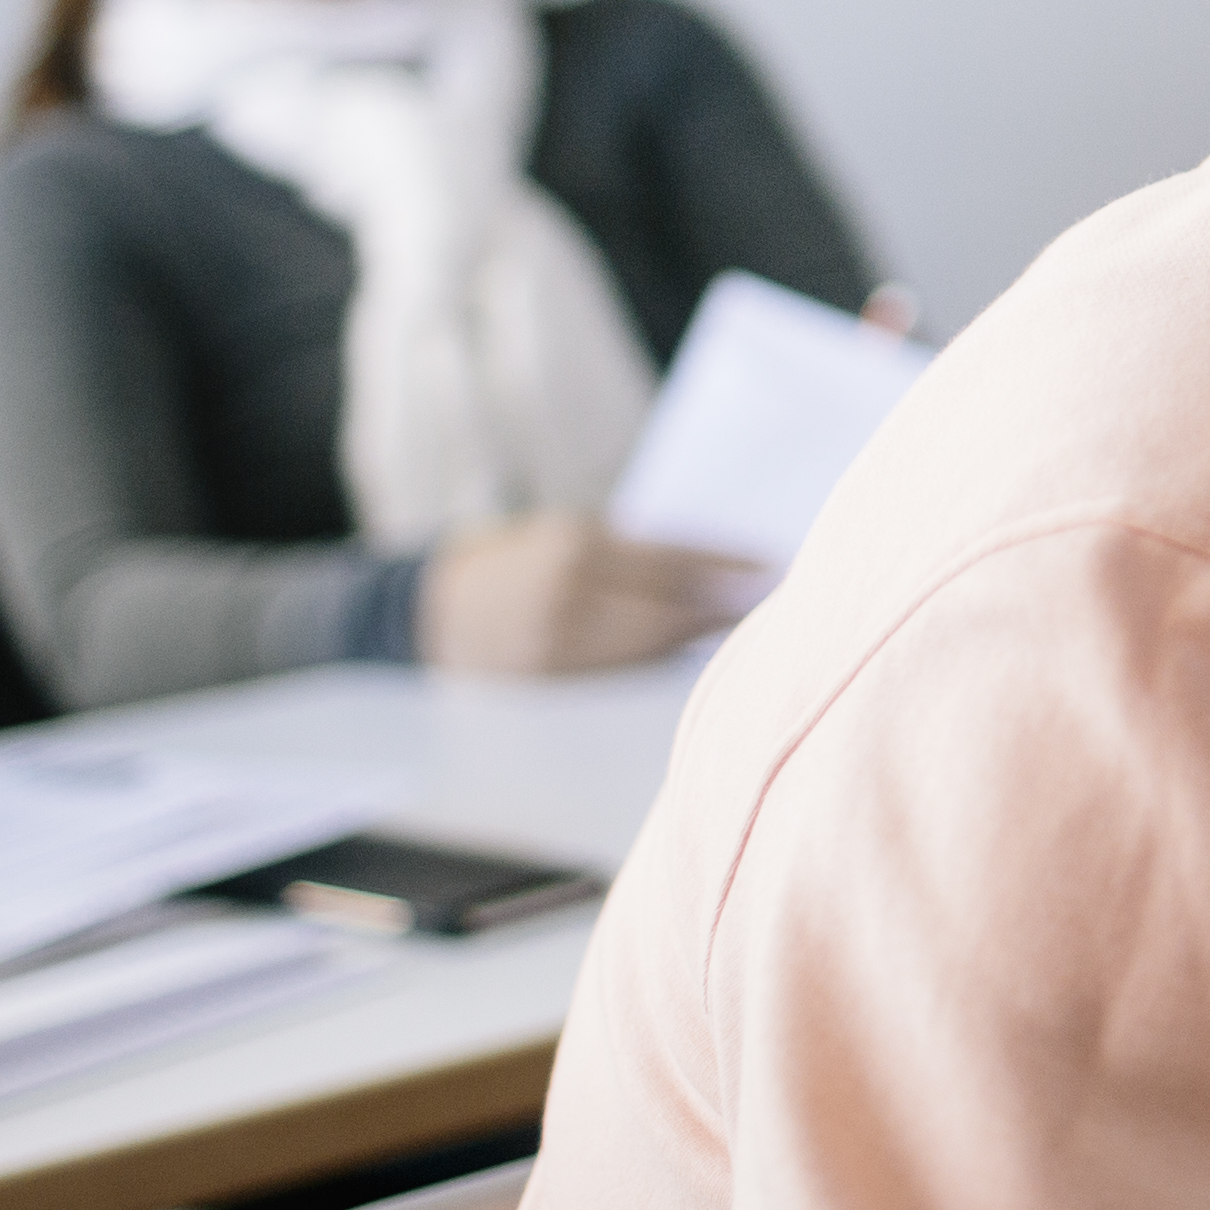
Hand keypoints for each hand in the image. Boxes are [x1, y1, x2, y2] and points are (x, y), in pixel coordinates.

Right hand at [420, 510, 756, 673]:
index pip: (672, 558)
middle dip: (726, 608)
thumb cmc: (516, 558)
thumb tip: (713, 569)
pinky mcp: (553, 676)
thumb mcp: (568, 533)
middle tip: (777, 604)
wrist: (431, 608)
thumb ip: (632, 549)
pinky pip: (624, 670)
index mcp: (580, 544)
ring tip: (749, 631)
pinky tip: (697, 656)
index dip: (727, 567)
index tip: (773, 567)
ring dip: (704, 639)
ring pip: (652, 644)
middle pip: (670, 606)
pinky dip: (666, 661)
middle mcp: (571, 591)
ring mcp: (559, 639)